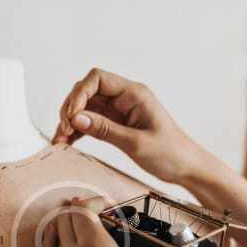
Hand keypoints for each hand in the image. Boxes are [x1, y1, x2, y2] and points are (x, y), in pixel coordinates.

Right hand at [52, 68, 246, 246]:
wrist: (186, 168)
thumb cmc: (169, 153)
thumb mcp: (135, 143)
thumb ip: (105, 129)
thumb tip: (76, 118)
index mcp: (134, 94)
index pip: (97, 79)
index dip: (79, 94)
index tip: (71, 116)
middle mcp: (125, 98)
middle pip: (88, 92)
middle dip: (71, 109)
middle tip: (63, 131)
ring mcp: (120, 111)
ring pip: (87, 109)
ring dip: (72, 122)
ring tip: (61, 141)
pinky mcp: (118, 125)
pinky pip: (93, 122)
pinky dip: (80, 131)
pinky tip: (70, 143)